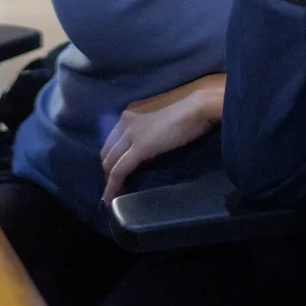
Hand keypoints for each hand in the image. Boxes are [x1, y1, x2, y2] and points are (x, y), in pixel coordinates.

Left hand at [100, 74, 224, 202]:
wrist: (198, 107)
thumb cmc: (187, 112)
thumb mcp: (159, 122)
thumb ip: (148, 134)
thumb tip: (146, 153)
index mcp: (130, 114)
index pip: (111, 140)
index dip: (111, 158)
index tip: (114, 172)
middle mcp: (125, 122)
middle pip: (106, 152)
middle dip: (107, 171)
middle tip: (113, 187)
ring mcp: (130, 135)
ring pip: (109, 163)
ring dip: (108, 181)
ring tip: (111, 197)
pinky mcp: (139, 148)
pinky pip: (119, 171)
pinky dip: (113, 186)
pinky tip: (112, 197)